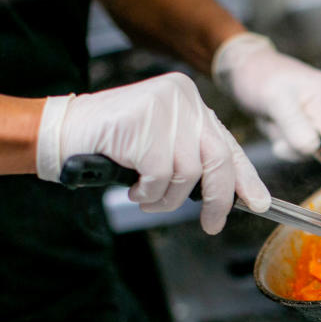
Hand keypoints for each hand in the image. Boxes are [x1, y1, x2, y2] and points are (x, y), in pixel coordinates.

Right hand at [35, 72, 269, 234]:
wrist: (62, 133)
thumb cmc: (112, 145)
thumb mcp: (162, 147)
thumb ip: (194, 159)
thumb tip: (234, 193)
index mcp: (189, 100)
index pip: (228, 143)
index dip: (246, 177)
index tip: (258, 202)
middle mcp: (182, 97)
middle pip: (218, 160)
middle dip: (217, 200)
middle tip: (212, 224)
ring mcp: (164, 107)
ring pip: (187, 174)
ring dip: (167, 198)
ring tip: (146, 196)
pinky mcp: (144, 122)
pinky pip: (160, 175)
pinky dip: (148, 191)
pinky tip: (133, 186)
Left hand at [211, 32, 320, 160]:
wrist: (246, 67)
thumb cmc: (258, 77)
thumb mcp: (273, 100)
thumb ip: (294, 124)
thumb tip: (312, 149)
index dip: (307, 145)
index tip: (282, 134)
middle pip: (320, 144)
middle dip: (292, 140)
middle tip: (273, 119)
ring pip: (308, 144)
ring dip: (285, 137)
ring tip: (273, 115)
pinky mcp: (312, 114)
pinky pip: (301, 139)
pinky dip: (284, 134)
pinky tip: (277, 117)